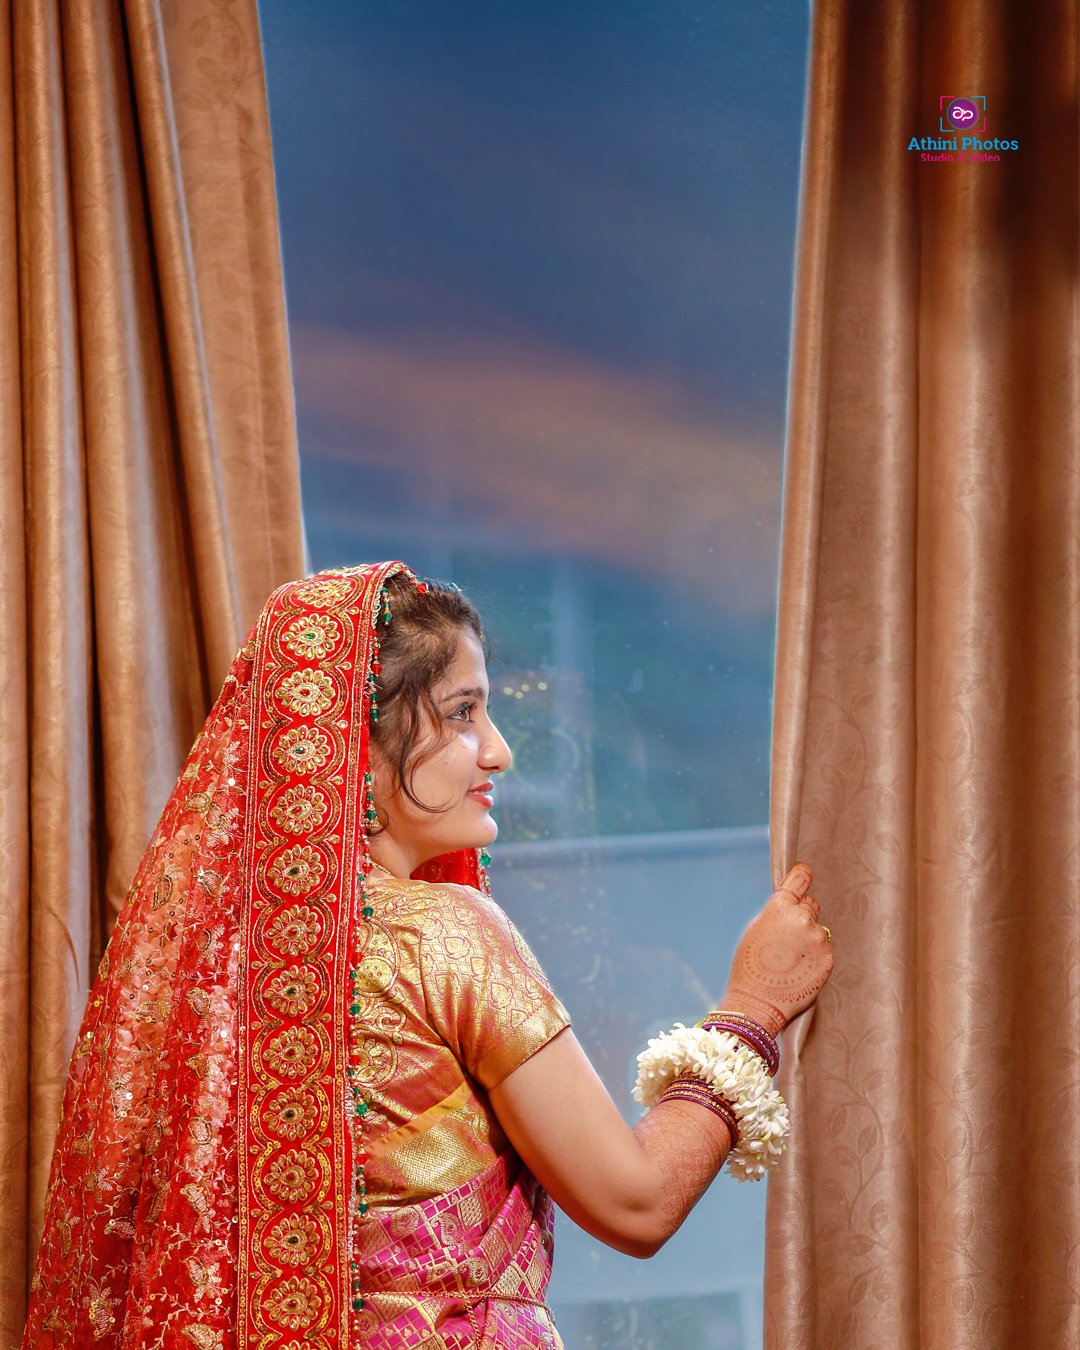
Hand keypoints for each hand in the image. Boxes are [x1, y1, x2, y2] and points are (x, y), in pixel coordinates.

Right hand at [719, 862, 833, 1037]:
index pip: (800, 878)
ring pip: (818, 930)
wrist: (758, 1003)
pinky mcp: (828, 959)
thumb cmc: (750, 966)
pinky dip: (814, 957)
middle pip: (811, 904)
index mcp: (780, 906)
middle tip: (788, 937)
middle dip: (803, 915)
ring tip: (791, 960)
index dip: (802, 875)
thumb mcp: (755, 929)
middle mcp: (802, 918)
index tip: (805, 874)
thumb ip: (776, 912)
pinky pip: (823, 950)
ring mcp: (818, 939)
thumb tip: (791, 904)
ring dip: (809, 939)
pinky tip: (799, 970)